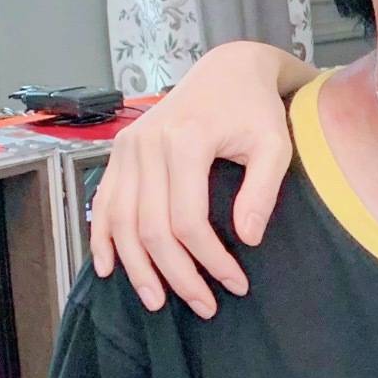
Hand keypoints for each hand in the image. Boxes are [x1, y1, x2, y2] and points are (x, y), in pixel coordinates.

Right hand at [89, 42, 296, 316]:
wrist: (226, 71)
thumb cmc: (255, 110)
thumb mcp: (274, 145)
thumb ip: (263, 190)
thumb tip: (248, 240)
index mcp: (186, 141)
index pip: (188, 220)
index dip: (210, 260)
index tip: (236, 284)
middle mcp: (147, 144)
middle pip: (151, 228)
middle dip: (177, 275)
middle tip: (204, 305)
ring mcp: (127, 147)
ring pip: (122, 222)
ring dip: (137, 268)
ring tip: (157, 302)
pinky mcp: (119, 152)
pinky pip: (103, 202)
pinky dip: (102, 238)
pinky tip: (108, 269)